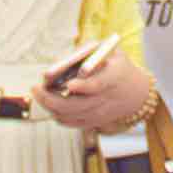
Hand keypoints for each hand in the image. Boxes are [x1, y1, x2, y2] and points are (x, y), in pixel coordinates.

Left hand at [34, 52, 159, 140]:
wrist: (137, 93)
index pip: (97, 85)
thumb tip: (59, 63)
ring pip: (70, 116)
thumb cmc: (116, 65)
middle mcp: (106, 99)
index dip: (83, 86)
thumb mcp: (108, 50)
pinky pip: (71, 123)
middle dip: (52, 99)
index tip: (68, 83)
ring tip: (39, 93)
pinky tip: (50, 104)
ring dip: (50, 106)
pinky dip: (57, 115)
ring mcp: (100, 113)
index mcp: (114, 77)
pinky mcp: (94, 122)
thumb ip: (86, 51)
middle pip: (77, 105)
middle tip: (35, 88)